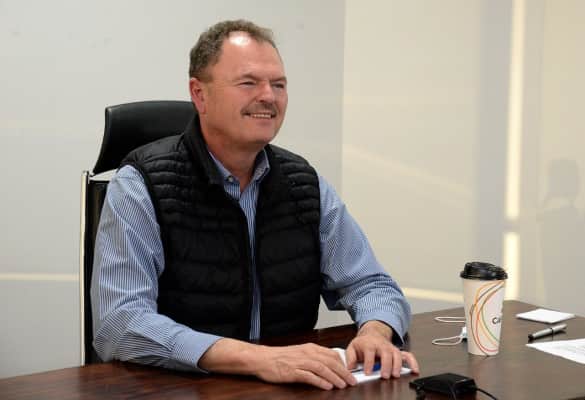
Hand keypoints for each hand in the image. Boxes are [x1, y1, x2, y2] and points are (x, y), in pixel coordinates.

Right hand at [199, 338, 356, 389]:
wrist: (262, 358)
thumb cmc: (280, 357)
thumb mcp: (299, 353)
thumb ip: (313, 357)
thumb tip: (329, 364)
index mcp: (310, 348)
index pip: (332, 354)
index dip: (343, 363)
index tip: (351, 372)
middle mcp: (307, 353)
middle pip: (330, 362)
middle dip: (343, 372)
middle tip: (352, 381)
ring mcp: (300, 362)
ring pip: (322, 368)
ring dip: (335, 377)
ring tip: (343, 385)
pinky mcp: (292, 371)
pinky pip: (309, 376)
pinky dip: (320, 381)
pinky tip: (327, 386)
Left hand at [345, 320, 419, 378]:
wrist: (372, 334)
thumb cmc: (363, 343)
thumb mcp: (352, 348)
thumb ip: (350, 358)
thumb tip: (350, 368)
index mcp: (369, 344)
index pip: (369, 352)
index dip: (369, 363)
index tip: (368, 372)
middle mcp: (381, 345)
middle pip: (386, 353)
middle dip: (386, 364)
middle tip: (385, 375)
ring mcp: (391, 348)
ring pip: (397, 354)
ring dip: (397, 364)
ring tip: (395, 375)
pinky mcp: (398, 351)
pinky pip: (407, 355)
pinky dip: (412, 362)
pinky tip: (414, 370)